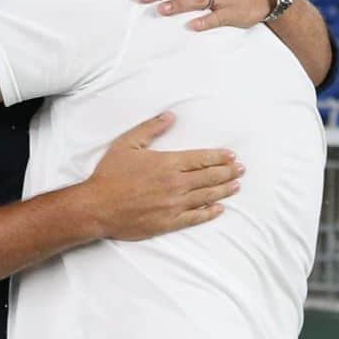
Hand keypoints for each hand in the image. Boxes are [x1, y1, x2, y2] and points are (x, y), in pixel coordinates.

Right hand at [81, 112, 242, 240]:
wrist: (97, 207)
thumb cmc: (109, 174)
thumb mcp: (127, 144)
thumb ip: (151, 129)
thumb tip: (170, 116)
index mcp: (167, 163)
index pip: (201, 158)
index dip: (219, 156)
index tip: (231, 155)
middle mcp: (175, 184)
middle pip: (209, 176)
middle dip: (228, 171)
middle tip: (241, 169)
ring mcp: (173, 205)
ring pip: (206, 196)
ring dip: (224, 190)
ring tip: (236, 186)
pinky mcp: (168, 222)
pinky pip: (195, 217)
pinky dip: (209, 212)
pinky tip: (219, 209)